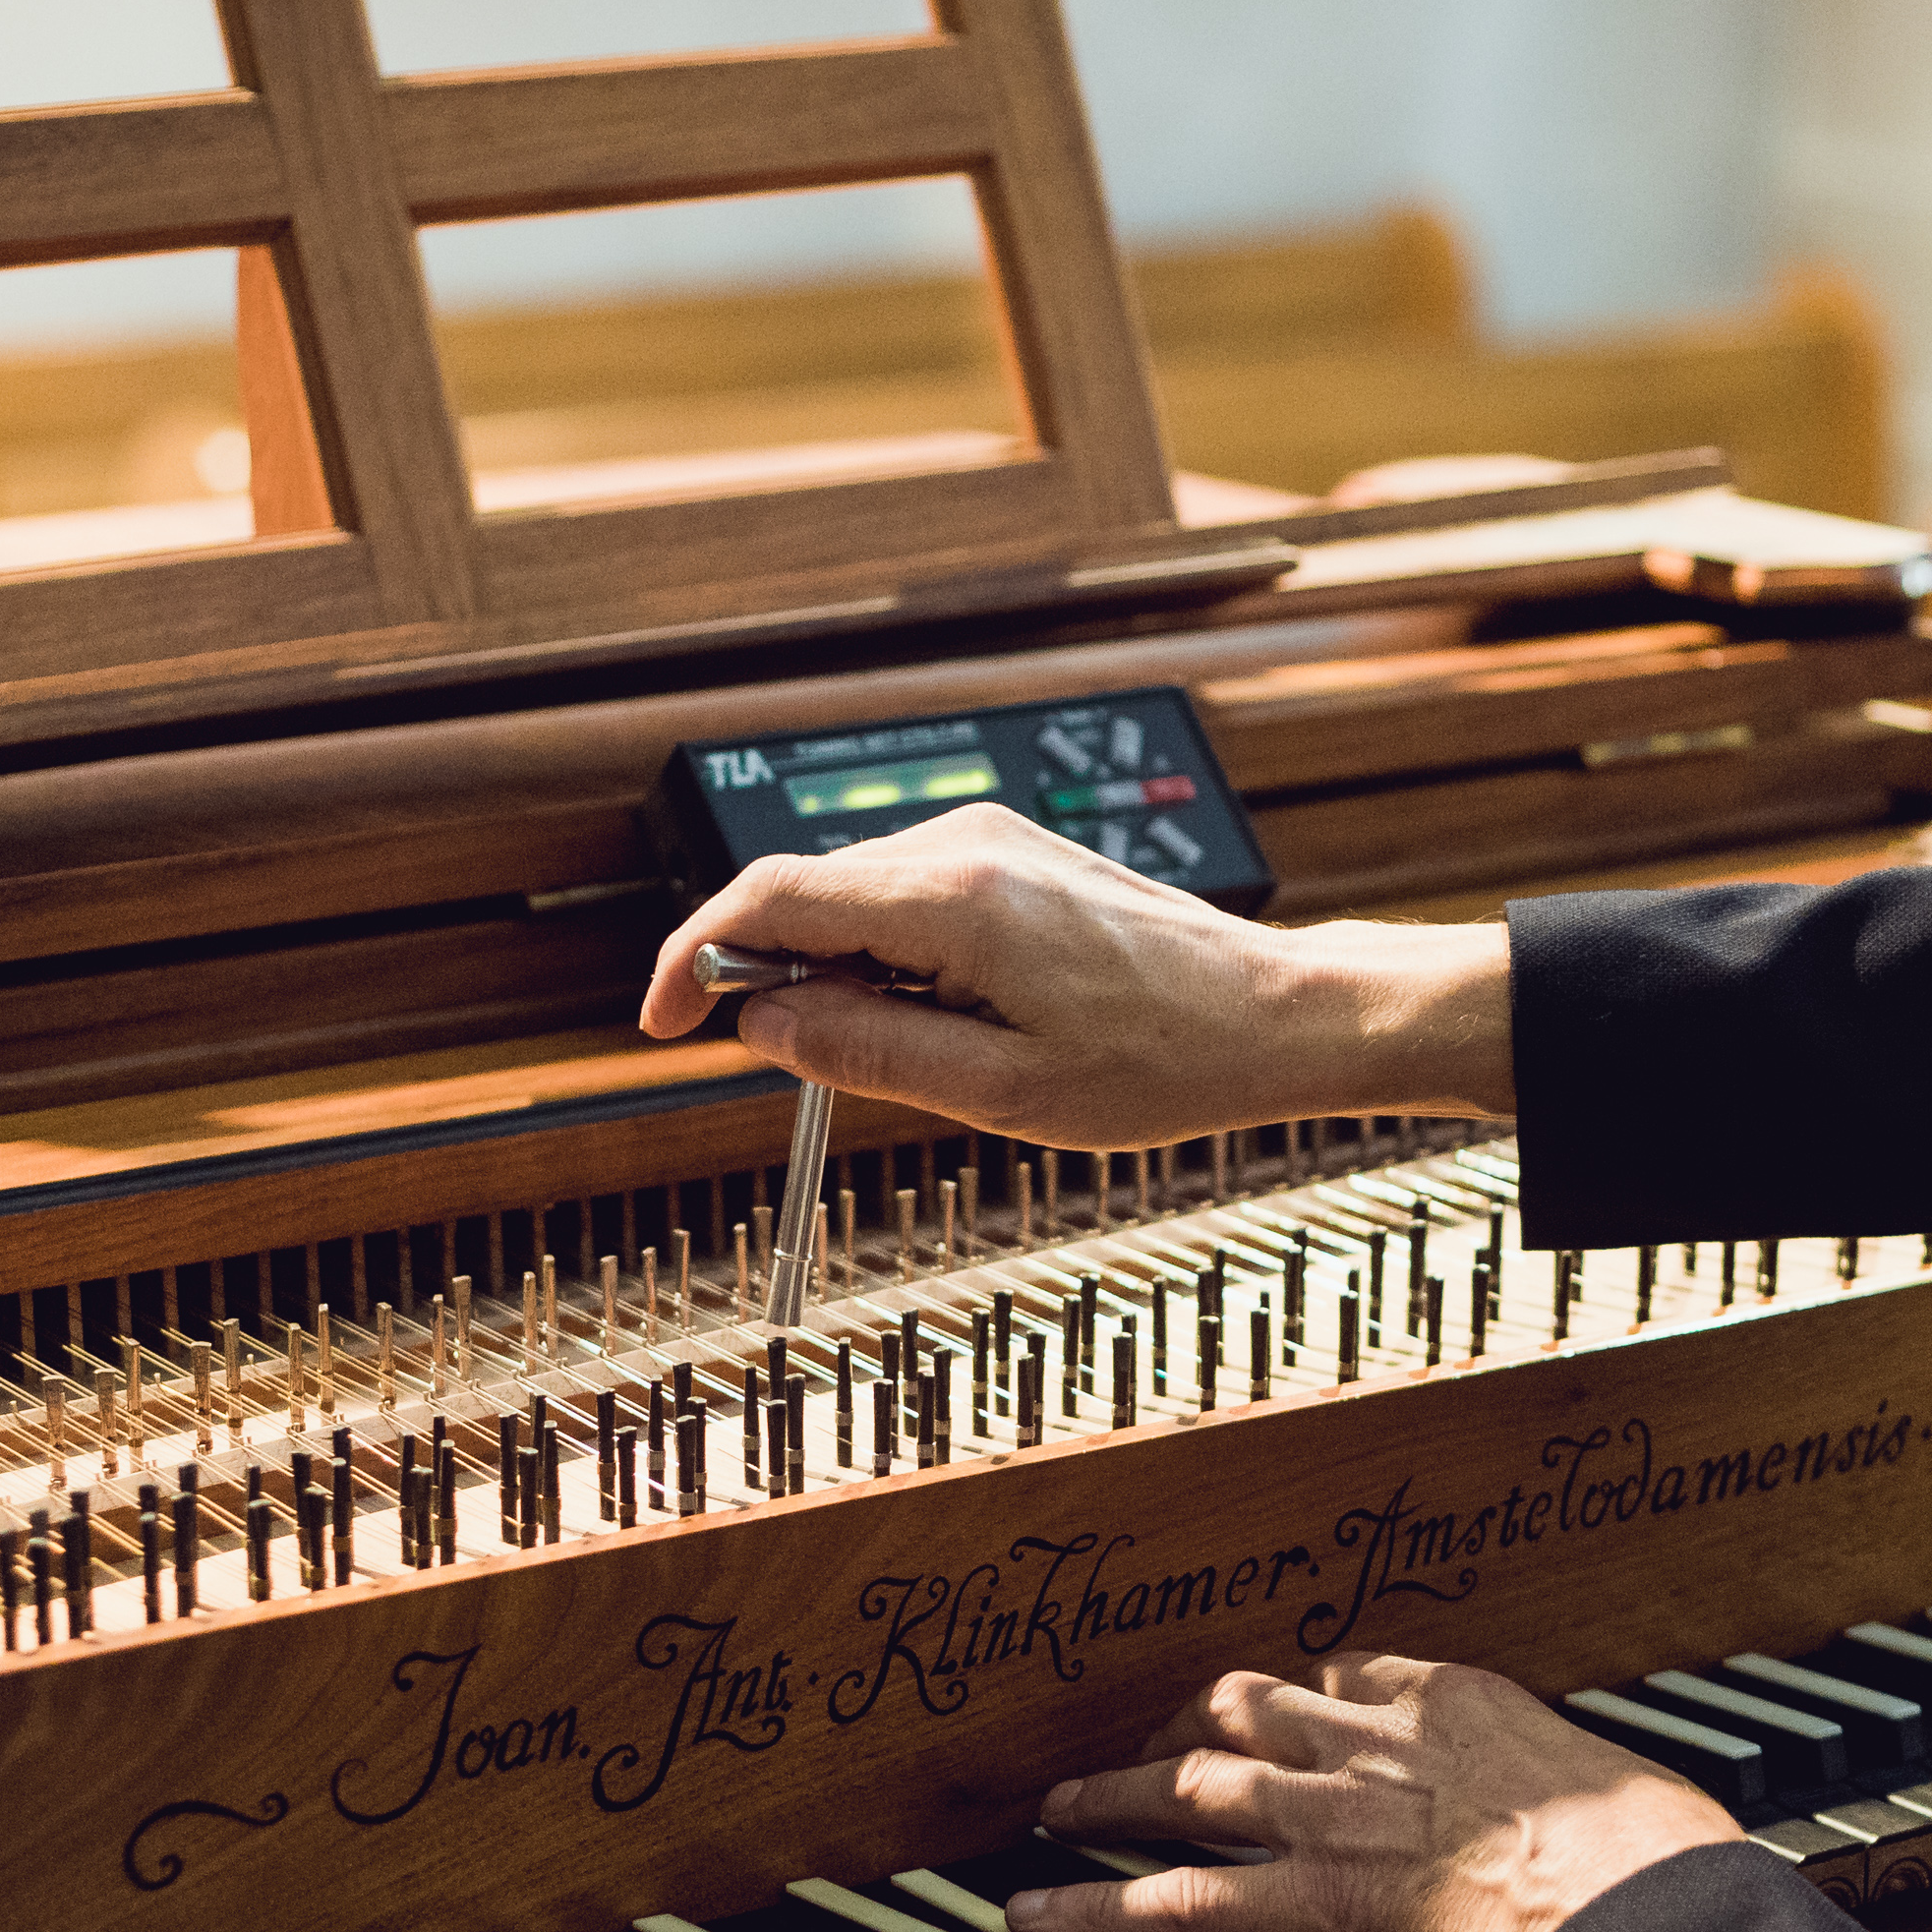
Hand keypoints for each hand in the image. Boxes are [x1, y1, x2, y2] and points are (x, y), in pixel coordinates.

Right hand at [635, 801, 1512, 1148]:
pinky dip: (889, 958)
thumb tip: (761, 1021)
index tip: (657, 1024)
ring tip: (935, 1054)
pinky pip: (905, 897)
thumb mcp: (999, 1091)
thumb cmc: (1161, 1060)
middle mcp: (964, 843)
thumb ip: (866, 1049)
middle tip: (809, 1069)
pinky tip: (958, 1022)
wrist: (1274, 1014)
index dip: (692, 959)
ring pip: (853, 897)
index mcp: (952, 897)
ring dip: (840, 974)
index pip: (768, 897)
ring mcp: (990, 840)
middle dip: (770, 977)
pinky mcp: (1012, 855)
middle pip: (802, 891)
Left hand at [1005, 1655, 1749, 1931]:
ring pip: (1194, 1791)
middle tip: (1139, 1741)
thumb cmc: (1658, 1862)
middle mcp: (1380, 1744)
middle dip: (1182, 1723)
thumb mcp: (1621, 1789)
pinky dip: (1099, 1908)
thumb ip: (1573, 1796)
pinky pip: (1180, 1904)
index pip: (1350, 1674)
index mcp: (1459, 1703)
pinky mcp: (1314, 1904)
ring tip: (1057, 1809)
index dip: (1297, 1693)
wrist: (1638, 1909)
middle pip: (1250, 1711)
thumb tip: (1607, 1824)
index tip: (1272, 1703)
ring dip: (1116, 1799)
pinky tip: (1040, 1913)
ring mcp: (1336, 1820)